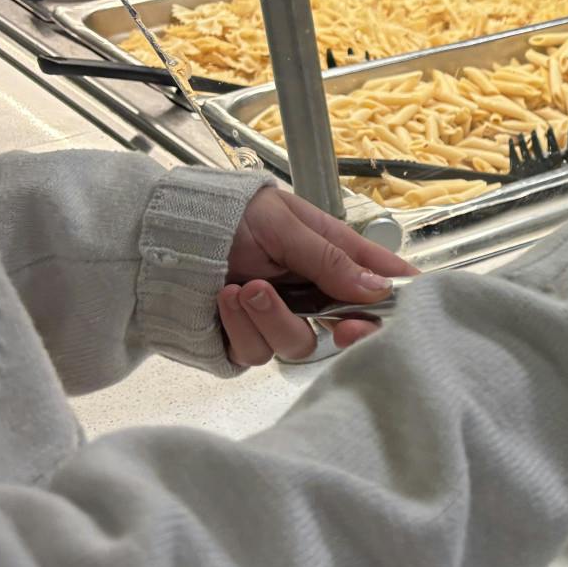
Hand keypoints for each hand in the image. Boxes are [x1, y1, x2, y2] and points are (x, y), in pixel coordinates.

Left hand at [218, 188, 414, 366]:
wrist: (163, 234)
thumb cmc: (229, 215)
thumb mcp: (286, 225)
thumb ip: (331, 260)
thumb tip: (379, 289)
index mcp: (333, 256)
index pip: (381, 281)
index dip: (399, 302)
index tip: (404, 316)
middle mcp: (312, 292)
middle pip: (352, 328)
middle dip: (351, 331)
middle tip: (344, 326)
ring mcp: (281, 319)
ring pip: (300, 345)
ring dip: (274, 318)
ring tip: (247, 287)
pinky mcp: (248, 340)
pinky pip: (257, 352)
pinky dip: (241, 325)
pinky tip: (225, 298)